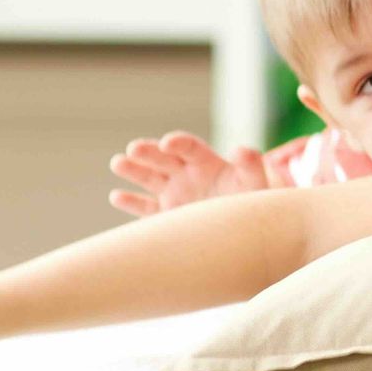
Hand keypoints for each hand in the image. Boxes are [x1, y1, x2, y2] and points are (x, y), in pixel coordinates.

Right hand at [109, 131, 270, 217]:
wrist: (246, 227)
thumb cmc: (253, 200)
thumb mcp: (255, 182)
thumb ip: (250, 166)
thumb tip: (243, 149)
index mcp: (208, 162)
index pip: (191, 148)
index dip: (179, 143)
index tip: (168, 143)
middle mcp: (187, 174)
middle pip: (165, 159)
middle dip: (150, 152)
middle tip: (133, 148)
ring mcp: (175, 193)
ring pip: (150, 179)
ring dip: (134, 170)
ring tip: (117, 162)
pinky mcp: (167, 215)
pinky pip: (147, 208)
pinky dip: (132, 202)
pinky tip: (116, 196)